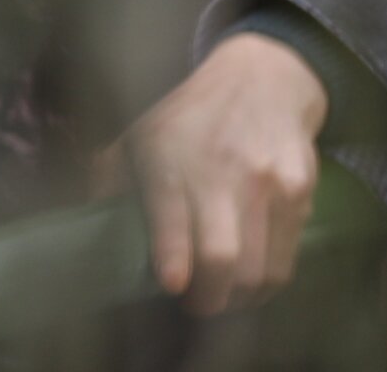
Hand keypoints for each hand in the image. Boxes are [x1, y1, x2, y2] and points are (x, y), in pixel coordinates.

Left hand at [122, 29, 330, 313]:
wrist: (261, 80)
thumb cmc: (188, 116)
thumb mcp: (138, 133)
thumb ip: (110, 178)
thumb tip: (84, 223)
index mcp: (168, 156)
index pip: (172, 217)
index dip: (174, 259)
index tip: (173, 286)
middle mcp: (220, 169)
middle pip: (223, 255)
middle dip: (211, 296)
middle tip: (199, 306)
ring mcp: (266, 182)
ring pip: (261, 267)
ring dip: (243, 296)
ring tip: (226, 298)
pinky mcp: (301, 191)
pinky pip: (288, 255)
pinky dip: (270, 278)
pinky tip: (253, 278)